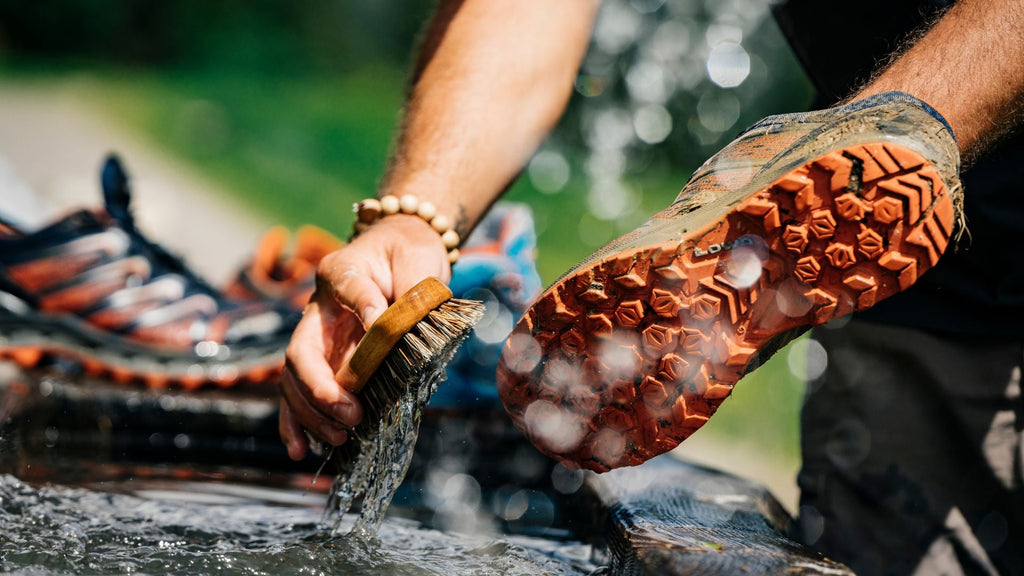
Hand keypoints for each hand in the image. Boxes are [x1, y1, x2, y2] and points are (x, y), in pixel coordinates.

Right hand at [278, 214, 451, 459]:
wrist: (401, 253)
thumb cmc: (409, 256)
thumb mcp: (418, 261)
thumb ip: (412, 289)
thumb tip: (396, 327)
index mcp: (341, 272)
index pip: (348, 289)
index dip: (364, 309)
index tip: (381, 327)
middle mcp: (320, 309)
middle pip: (301, 353)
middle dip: (321, 391)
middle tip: (353, 416)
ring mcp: (318, 337)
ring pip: (295, 381)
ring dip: (311, 414)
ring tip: (339, 437)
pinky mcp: (326, 360)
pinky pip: (301, 393)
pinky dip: (298, 423)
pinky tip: (301, 449)